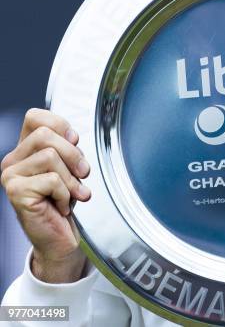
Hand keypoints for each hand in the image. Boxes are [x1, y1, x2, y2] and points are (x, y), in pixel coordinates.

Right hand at [0, 109, 91, 281]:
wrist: (60, 239)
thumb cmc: (64, 201)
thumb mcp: (69, 167)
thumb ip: (67, 147)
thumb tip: (71, 137)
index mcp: (25, 149)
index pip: (35, 116)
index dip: (60, 125)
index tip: (74, 142)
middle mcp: (13, 160)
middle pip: (45, 134)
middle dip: (72, 154)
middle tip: (82, 173)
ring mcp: (11, 176)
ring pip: (50, 155)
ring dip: (70, 178)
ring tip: (72, 193)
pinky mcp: (16, 192)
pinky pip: (52, 179)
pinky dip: (66, 193)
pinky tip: (62, 205)